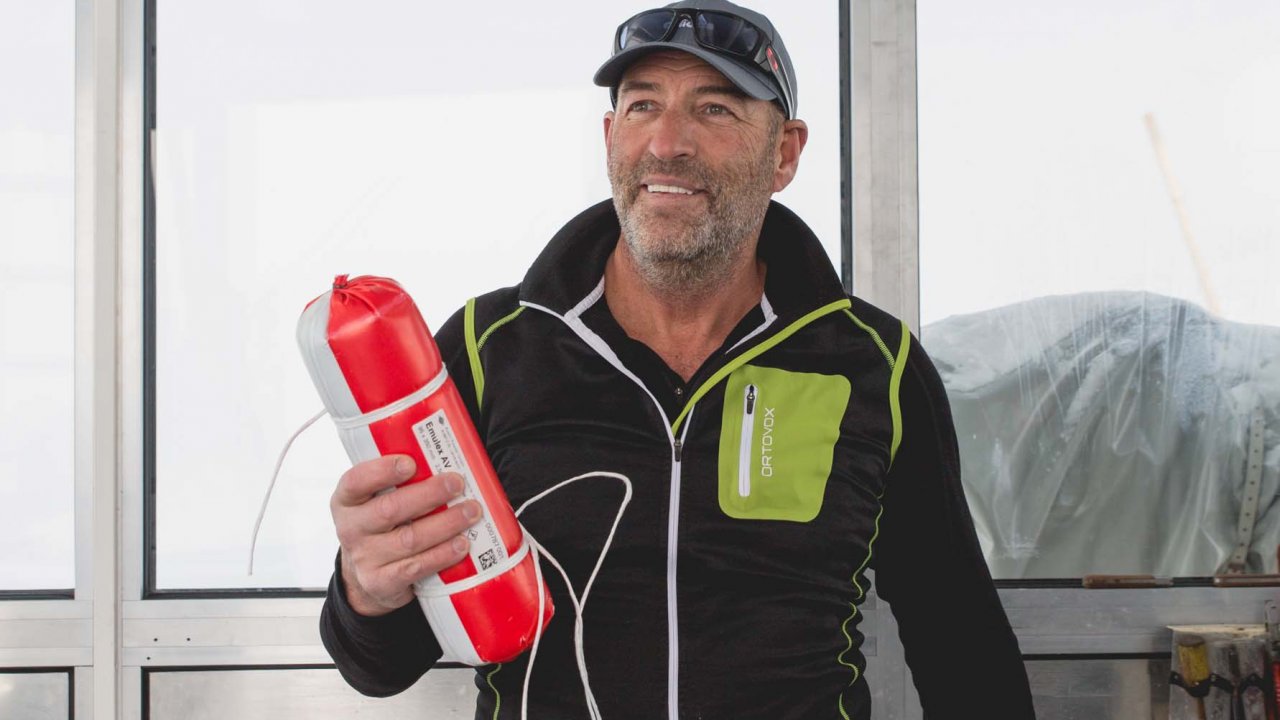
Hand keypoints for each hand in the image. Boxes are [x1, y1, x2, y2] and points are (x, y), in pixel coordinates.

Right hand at [330, 455, 480, 615]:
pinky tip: (461, 545)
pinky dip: (442, 555)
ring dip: (445, 524)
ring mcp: (365, 558)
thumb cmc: (382, 526)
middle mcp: (351, 528)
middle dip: (429, 494)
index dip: (382, 471)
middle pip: (390, 509)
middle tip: (457, 483)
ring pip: (409, 539)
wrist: (370, 576)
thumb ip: (399, 482)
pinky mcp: (381, 582)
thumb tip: (446, 460)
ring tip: (471, 512)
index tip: (410, 463)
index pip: (356, 481)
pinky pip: (416, 567)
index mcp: (347, 499)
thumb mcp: (377, 500)